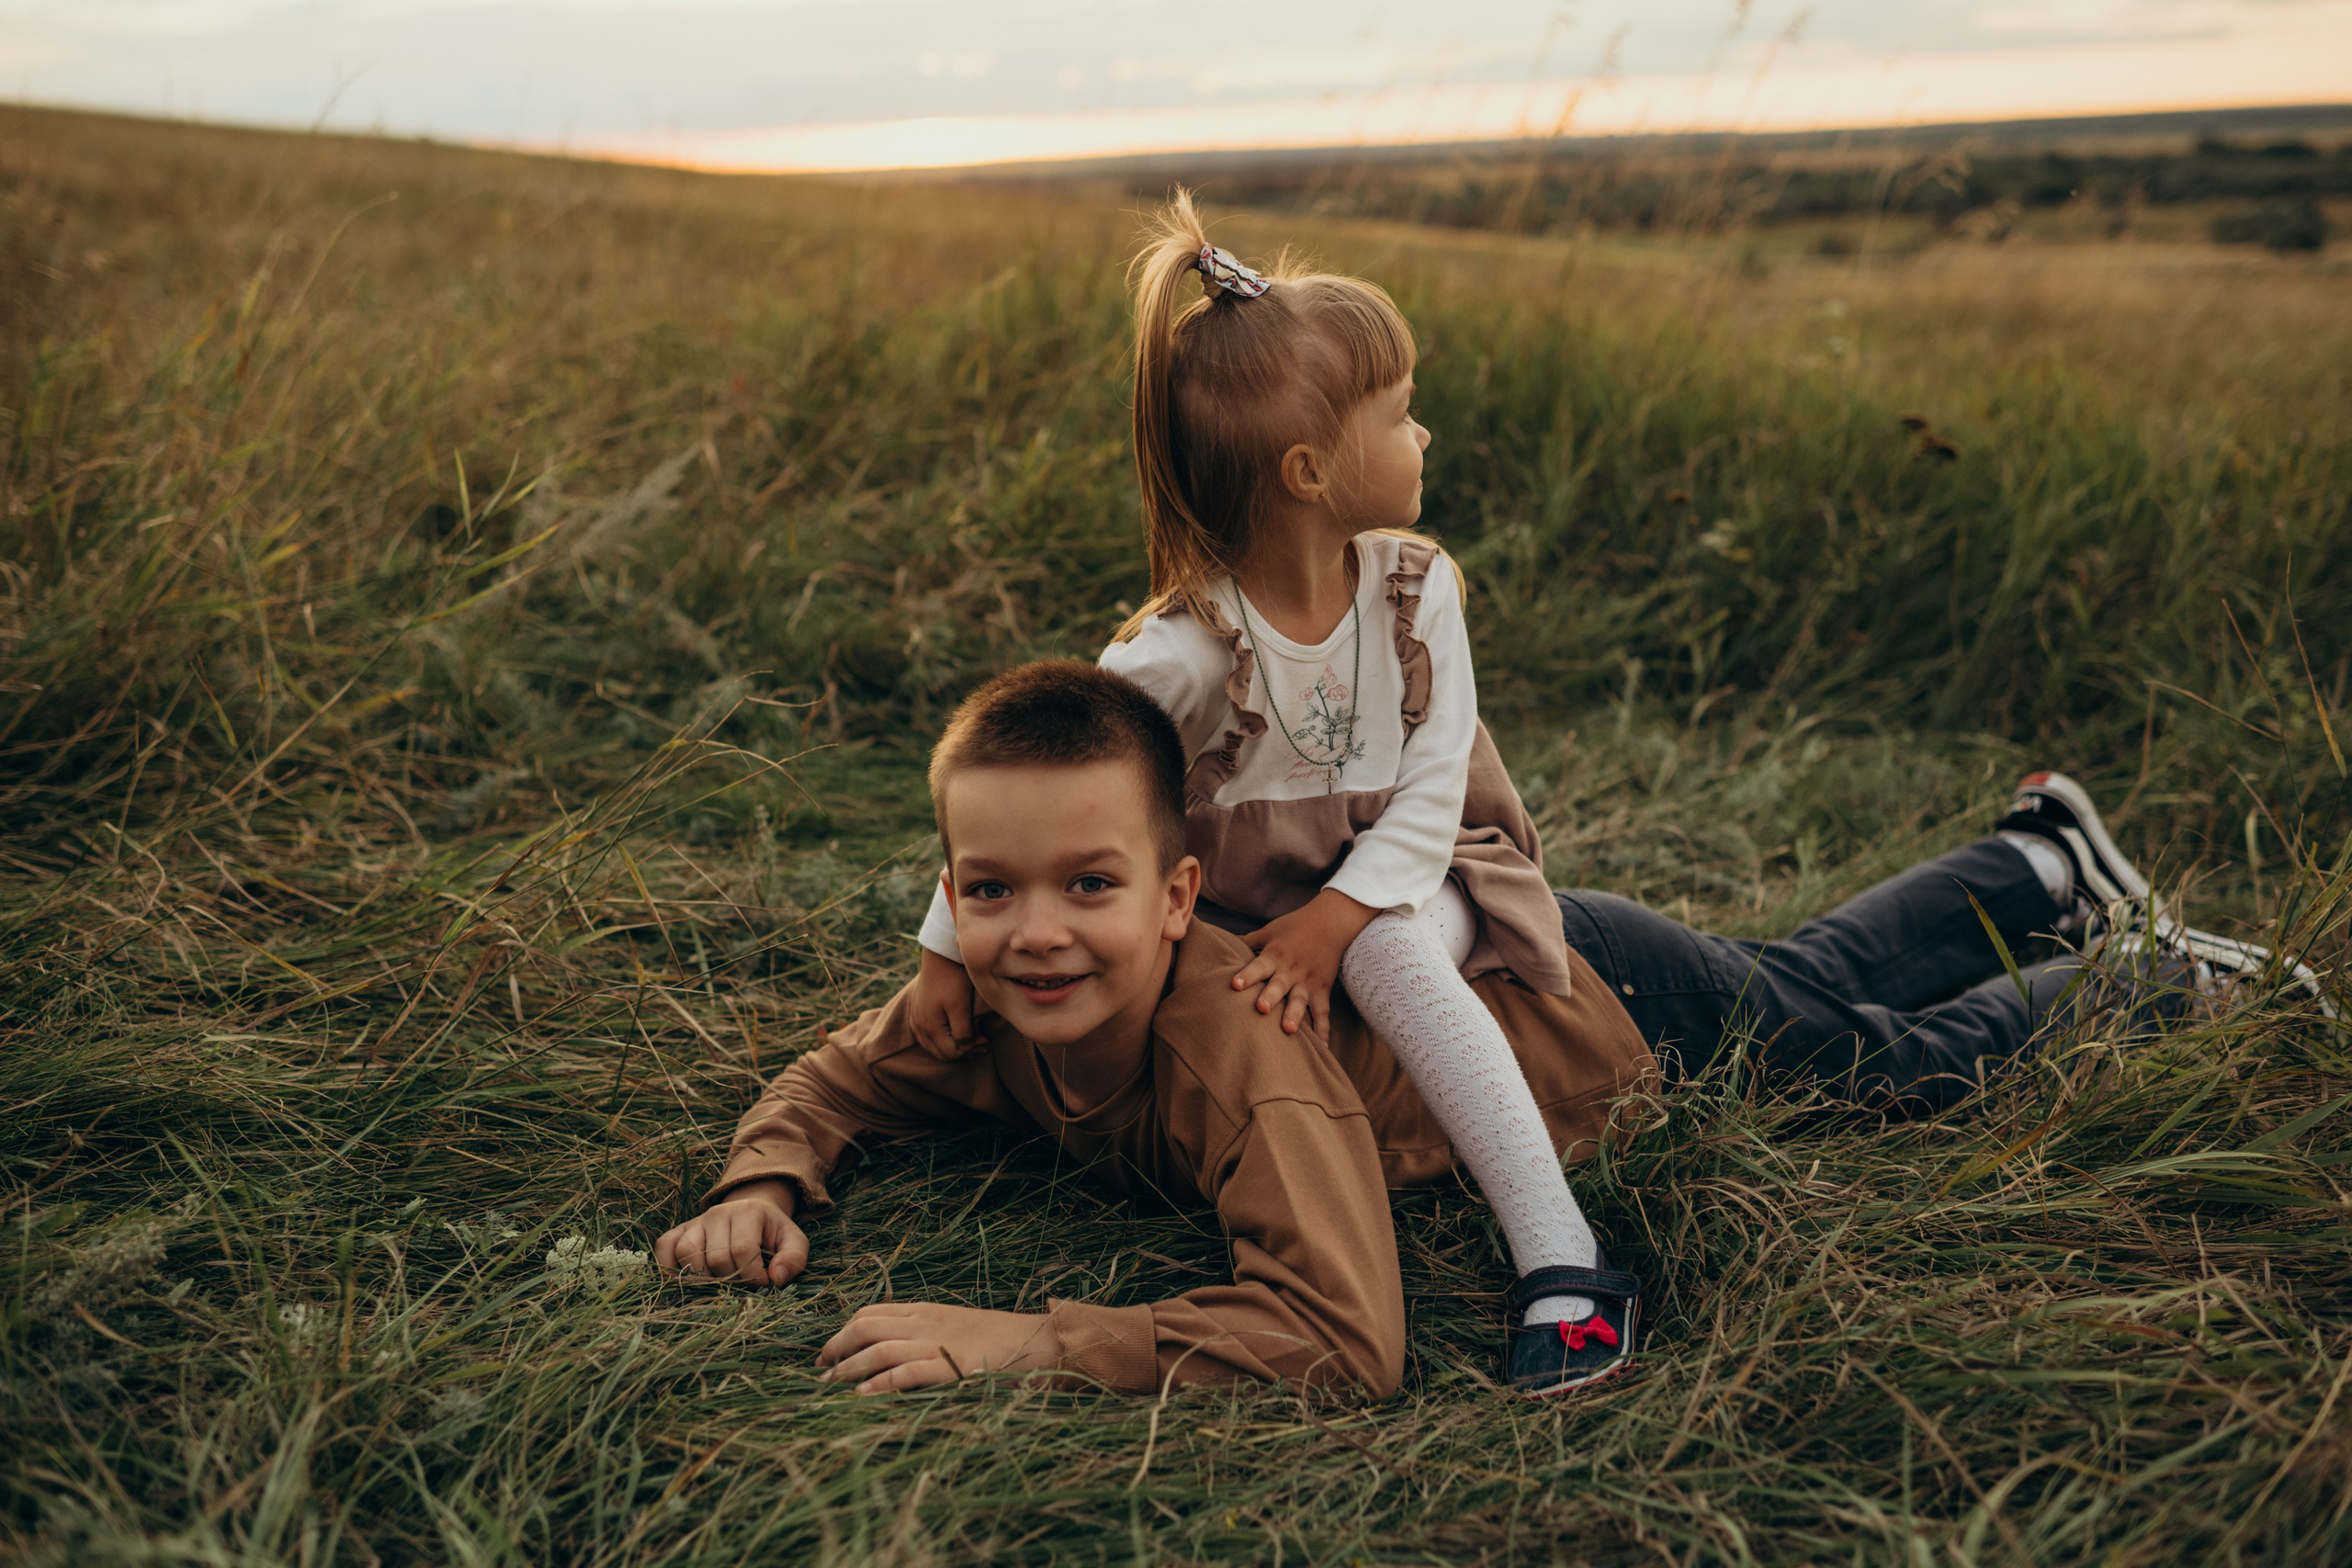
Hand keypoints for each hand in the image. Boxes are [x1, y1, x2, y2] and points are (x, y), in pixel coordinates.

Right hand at [654, 1179, 807, 1284]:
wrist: (753, 1212)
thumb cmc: (773, 1233)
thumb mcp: (794, 1241)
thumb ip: (793, 1259)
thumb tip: (775, 1279)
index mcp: (748, 1211)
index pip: (743, 1250)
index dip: (753, 1275)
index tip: (763, 1281)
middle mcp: (718, 1212)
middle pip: (715, 1257)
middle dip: (731, 1279)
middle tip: (742, 1282)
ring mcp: (696, 1221)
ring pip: (687, 1253)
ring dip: (702, 1276)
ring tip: (718, 1280)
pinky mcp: (680, 1230)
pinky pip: (665, 1247)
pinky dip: (670, 1266)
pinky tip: (687, 1279)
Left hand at [816, 1302, 1058, 1393]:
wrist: (1038, 1340)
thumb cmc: (1000, 1339)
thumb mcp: (957, 1325)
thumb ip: (927, 1332)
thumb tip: (893, 1350)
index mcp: (926, 1310)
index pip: (871, 1312)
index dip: (843, 1331)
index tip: (828, 1352)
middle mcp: (925, 1322)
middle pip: (865, 1326)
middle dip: (835, 1347)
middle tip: (819, 1371)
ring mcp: (937, 1343)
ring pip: (877, 1348)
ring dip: (847, 1367)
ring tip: (828, 1387)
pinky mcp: (950, 1366)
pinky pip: (905, 1372)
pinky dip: (879, 1383)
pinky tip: (861, 1396)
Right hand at [907, 947, 983, 1059]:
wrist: (940, 956)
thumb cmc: (952, 979)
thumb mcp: (960, 1007)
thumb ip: (962, 1032)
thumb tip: (965, 1048)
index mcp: (929, 1027)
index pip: (951, 1053)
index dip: (971, 1051)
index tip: (986, 1041)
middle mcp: (919, 1027)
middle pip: (942, 1053)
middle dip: (964, 1052)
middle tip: (983, 1044)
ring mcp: (916, 1020)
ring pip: (934, 1046)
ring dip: (954, 1047)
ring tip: (973, 1041)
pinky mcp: (917, 1012)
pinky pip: (927, 1036)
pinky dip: (942, 1040)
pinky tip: (956, 1034)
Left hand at [1232, 889, 1378, 1037]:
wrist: (1332, 921)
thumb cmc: (1296, 925)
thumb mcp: (1270, 930)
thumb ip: (1248, 941)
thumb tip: (1224, 941)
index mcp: (1275, 955)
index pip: (1259, 966)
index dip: (1247, 975)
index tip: (1235, 984)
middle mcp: (1290, 970)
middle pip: (1279, 985)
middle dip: (1270, 997)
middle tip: (1261, 1008)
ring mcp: (1307, 981)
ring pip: (1300, 1000)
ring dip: (1294, 1015)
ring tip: (1288, 1030)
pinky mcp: (1322, 990)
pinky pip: (1323, 1011)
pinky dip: (1323, 1030)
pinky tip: (1322, 1047)